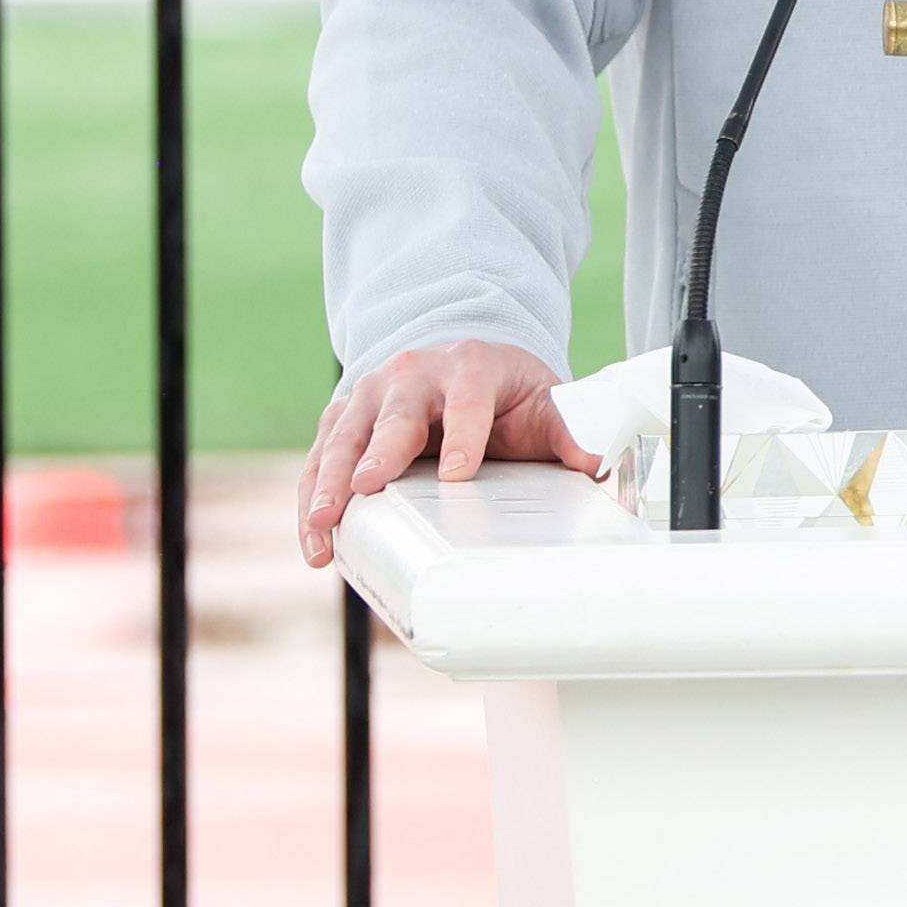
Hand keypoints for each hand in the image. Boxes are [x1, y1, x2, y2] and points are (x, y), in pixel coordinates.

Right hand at [298, 340, 585, 567]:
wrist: (462, 364)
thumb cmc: (504, 393)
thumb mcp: (543, 401)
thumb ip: (569, 430)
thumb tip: (595, 464)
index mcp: (469, 367)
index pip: (466, 401)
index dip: (463, 435)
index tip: (458, 473)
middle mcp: (412, 376)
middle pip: (394, 415)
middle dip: (379, 452)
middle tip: (365, 487)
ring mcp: (371, 396)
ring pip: (344, 438)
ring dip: (329, 482)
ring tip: (322, 525)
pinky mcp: (344, 421)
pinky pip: (319, 460)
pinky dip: (312, 497)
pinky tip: (315, 541)